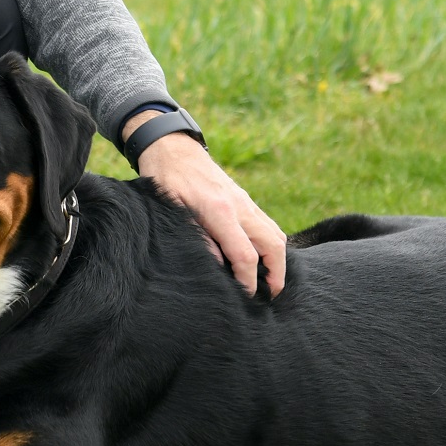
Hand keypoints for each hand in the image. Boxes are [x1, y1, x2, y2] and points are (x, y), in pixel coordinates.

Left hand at [129, 129, 286, 297]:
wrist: (173, 148)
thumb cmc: (167, 180)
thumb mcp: (173, 212)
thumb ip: (198, 238)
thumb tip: (219, 266)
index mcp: (220, 212)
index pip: (246, 256)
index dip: (248, 281)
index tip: (245, 297)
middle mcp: (240, 207)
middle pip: (273, 245)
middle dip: (277, 274)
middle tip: (270, 295)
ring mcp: (245, 202)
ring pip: (276, 234)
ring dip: (279, 259)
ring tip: (270, 281)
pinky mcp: (244, 200)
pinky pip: (268, 224)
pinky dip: (272, 244)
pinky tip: (263, 257)